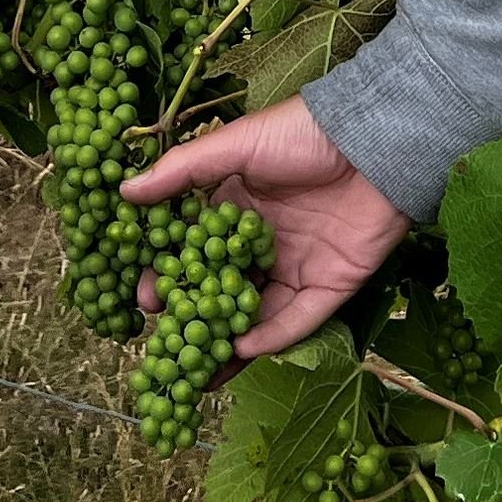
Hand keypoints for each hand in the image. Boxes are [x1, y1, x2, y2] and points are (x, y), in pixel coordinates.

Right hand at [120, 94, 408, 361]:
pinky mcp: (331, 285)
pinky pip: (297, 319)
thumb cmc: (302, 134)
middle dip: (194, 318)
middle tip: (165, 341)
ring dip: (228, 340)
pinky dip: (270, 336)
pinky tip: (242, 349)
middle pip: (222, 289)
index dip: (170, 275)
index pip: (195, 251)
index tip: (144, 297)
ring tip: (198, 368)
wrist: (375, 140)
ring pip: (256, 313)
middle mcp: (264, 243)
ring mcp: (297, 266)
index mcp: (237, 208)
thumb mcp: (236, 146)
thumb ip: (182, 172)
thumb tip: (126, 192)